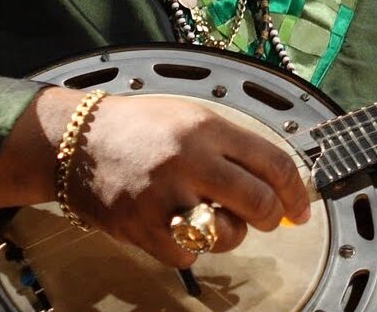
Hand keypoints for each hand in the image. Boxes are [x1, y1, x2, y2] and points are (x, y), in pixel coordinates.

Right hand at [67, 93, 312, 268]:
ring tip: (210, 216)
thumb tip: (277, 184)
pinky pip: (189, 256)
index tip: (300, 208)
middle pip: (258, 202)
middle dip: (271, 217)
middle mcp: (189, 160)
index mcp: (205, 127)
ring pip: (227, 235)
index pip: (272, 162)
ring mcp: (166, 197)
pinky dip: (189, 248)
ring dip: (229, 233)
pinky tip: (175, 225)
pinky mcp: (144, 228)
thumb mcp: (190, 119)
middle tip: (267, 219)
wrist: (76, 141)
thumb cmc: (138, 128)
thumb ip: (232, 148)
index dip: (295, 191)